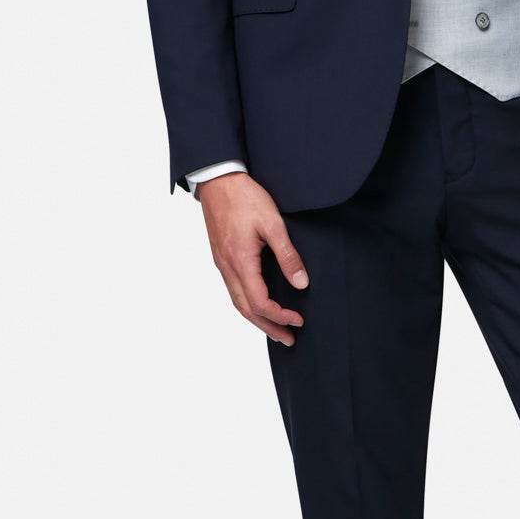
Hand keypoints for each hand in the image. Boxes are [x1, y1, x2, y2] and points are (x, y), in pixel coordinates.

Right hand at [197, 171, 308, 344]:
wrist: (217, 179)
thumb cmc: (245, 197)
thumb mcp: (273, 223)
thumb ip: (287, 255)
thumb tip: (301, 283)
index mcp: (240, 261)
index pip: (259, 302)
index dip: (279, 316)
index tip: (298, 320)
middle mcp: (227, 267)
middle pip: (246, 310)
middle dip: (268, 327)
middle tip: (289, 339)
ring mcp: (221, 263)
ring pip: (237, 302)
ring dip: (257, 319)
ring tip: (276, 329)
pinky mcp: (221, 257)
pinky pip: (233, 290)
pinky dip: (247, 304)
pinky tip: (258, 304)